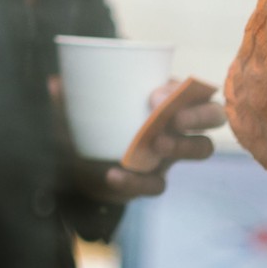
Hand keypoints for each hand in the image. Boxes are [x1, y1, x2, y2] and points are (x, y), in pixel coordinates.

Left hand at [49, 76, 221, 203]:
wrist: (74, 167)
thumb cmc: (85, 123)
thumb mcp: (76, 106)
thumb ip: (67, 97)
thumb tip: (55, 83)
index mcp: (161, 96)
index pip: (191, 87)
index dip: (185, 90)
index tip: (156, 94)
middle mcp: (174, 122)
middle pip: (211, 116)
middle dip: (200, 115)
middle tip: (175, 119)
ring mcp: (169, 153)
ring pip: (200, 148)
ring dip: (184, 146)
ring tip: (157, 143)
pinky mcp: (154, 180)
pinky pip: (158, 184)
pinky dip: (137, 181)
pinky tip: (115, 175)